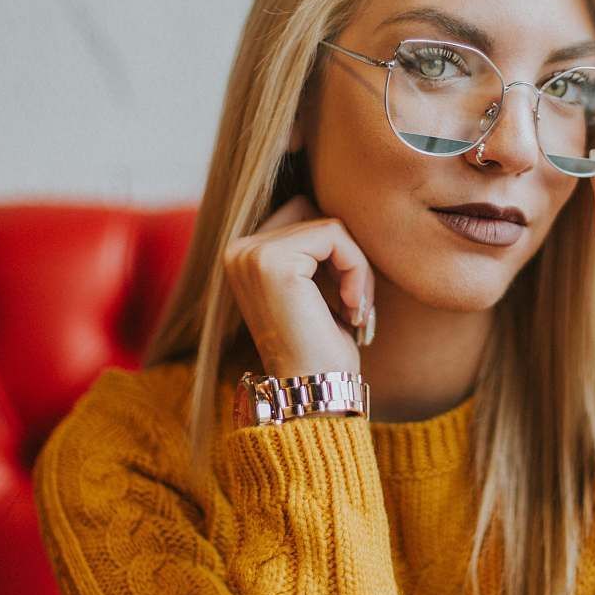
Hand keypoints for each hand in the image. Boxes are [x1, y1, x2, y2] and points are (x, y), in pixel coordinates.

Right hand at [222, 194, 374, 376]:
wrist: (314, 391)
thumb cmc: (321, 345)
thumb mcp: (313, 286)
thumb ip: (312, 246)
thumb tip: (339, 204)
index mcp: (242, 254)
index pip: (302, 212)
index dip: (335, 249)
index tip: (346, 296)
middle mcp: (238, 250)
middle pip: (314, 212)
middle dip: (346, 255)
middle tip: (355, 302)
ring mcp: (251, 253)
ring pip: (330, 225)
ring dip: (356, 267)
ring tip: (354, 308)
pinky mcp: (273, 261)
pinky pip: (336, 235)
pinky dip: (356, 269)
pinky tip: (351, 307)